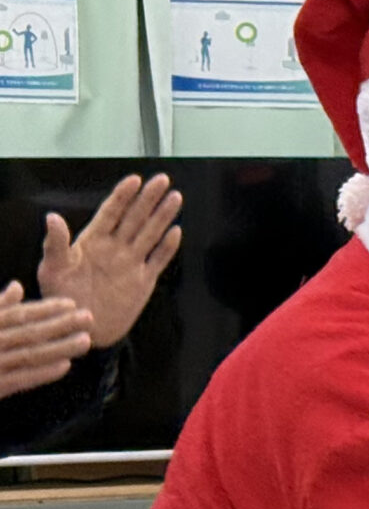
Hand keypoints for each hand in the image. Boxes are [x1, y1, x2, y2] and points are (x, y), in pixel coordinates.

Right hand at [0, 282, 92, 399]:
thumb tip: (17, 286)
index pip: (17, 314)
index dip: (46, 309)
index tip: (71, 303)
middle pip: (28, 332)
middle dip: (60, 324)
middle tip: (89, 317)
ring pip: (29, 355)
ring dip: (59, 347)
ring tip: (85, 341)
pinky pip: (20, 379)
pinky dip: (43, 372)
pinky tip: (65, 366)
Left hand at [38, 174, 181, 347]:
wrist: (81, 328)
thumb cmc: (62, 298)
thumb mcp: (52, 269)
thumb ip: (56, 244)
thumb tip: (52, 217)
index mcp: (92, 242)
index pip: (110, 213)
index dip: (122, 197)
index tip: (134, 180)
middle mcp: (114, 248)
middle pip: (135, 218)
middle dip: (149, 199)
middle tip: (162, 180)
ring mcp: (131, 263)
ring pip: (150, 234)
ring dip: (163, 216)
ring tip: (175, 197)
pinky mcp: (143, 281)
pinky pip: (158, 260)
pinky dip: (168, 247)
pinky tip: (176, 232)